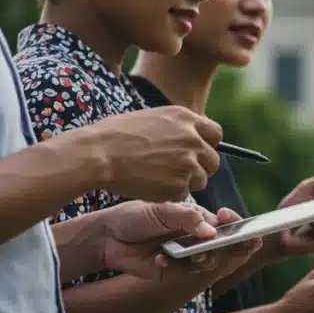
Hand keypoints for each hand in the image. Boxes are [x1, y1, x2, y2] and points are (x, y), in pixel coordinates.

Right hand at [76, 106, 221, 202]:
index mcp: (186, 118)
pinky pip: (183, 194)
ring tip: (159, 178)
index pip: (216, 134)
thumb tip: (190, 135)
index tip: (196, 152)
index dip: (206, 145)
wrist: (97, 154)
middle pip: (213, 160)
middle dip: (200, 167)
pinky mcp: (179, 185)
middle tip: (177, 171)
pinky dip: (170, 194)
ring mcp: (188, 163)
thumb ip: (176, 127)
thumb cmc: (114, 135)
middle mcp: (192, 139)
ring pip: (201, 180)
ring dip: (186, 182)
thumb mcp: (152, 118)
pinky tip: (150, 186)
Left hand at [96, 200, 225, 280]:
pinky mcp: (173, 272)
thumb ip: (190, 218)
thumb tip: (214, 232)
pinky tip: (159, 258)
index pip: (229, 224)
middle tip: (219, 244)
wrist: (108, 236)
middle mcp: (198, 239)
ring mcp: (187, 256)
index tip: (226, 217)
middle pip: (228, 247)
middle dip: (230, 247)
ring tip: (191, 253)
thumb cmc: (137, 216)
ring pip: (209, 262)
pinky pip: (184, 273)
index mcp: (201, 220)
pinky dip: (174, 266)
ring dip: (203, 257)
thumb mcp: (163, 210)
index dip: (236, 222)